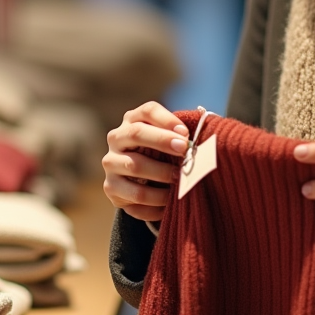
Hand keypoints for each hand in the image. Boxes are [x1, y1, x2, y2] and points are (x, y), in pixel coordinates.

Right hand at [102, 102, 189, 221]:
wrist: (138, 182)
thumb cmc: (161, 155)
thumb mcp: (168, 141)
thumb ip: (181, 137)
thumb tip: (204, 141)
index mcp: (133, 120)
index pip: (147, 111)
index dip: (167, 120)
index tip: (185, 133)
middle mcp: (117, 138)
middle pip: (136, 133)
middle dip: (162, 140)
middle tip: (184, 150)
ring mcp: (111, 163)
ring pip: (135, 166)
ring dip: (161, 174)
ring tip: (180, 181)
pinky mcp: (111, 188)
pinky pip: (135, 197)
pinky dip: (156, 202)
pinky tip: (170, 203)